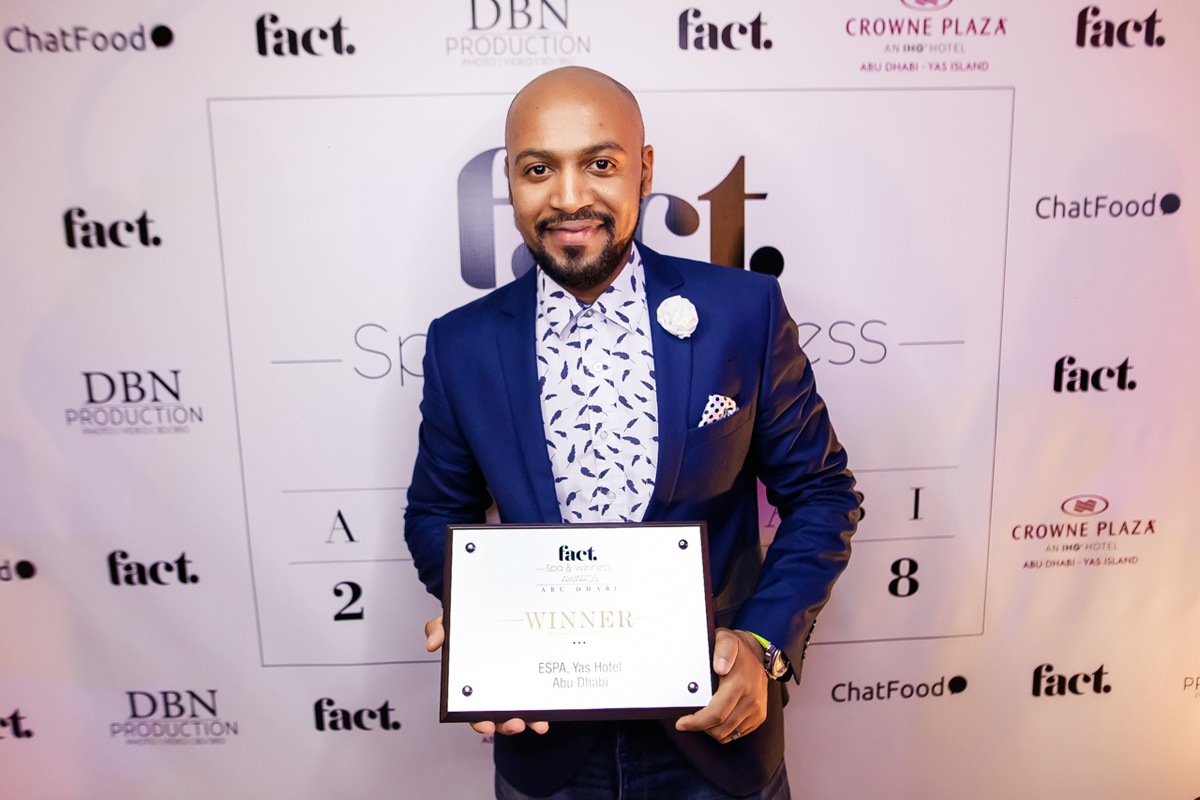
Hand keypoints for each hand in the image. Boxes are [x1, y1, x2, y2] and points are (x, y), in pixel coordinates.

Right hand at [424, 615, 549, 735]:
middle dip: (507, 725)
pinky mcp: (528, 680)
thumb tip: (433, 644)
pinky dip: (542, 708)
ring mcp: (511, 687)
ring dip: (528, 720)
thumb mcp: (450, 624)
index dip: (479, 720)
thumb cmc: (468, 627)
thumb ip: (437, 630)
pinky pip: (535, 698)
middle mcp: (492, 690)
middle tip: (516, 724)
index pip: (473, 710)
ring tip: (538, 723)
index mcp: (471, 685)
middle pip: (498, 717)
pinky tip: (549, 711)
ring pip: (519, 712)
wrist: (491, 610)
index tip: (485, 724)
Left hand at [674, 628, 767, 742]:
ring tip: (703, 716)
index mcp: (740, 684)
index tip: (681, 723)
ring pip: (728, 734)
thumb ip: (722, 651)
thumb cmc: (737, 649)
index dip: (696, 722)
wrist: (759, 654)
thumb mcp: (726, 640)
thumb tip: (720, 667)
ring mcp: (756, 710)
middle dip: (700, 727)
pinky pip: (737, 733)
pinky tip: (717, 716)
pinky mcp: (758, 716)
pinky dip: (724, 729)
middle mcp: (751, 700)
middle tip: (689, 719)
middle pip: (720, 729)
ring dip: (712, 729)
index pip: (716, 713)